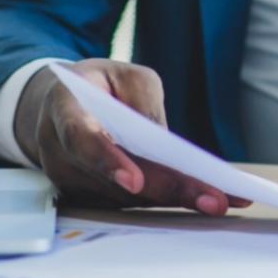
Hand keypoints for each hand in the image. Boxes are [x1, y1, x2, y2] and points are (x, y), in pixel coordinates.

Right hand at [13, 59, 249, 215]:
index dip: (107, 161)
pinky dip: (163, 200)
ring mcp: (68, 179)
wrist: (61, 104)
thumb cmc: (100, 85)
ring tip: (219, 200)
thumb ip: (144, 100)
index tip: (135, 181)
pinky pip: (126, 201)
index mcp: (65, 109)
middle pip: (115, 179)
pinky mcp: (84, 196)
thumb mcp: (126, 75)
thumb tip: (163, 140)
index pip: (82, 139)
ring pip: (124, 197)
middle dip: (166, 190)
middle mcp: (58, 151)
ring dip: (173, 199)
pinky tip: (200, 198)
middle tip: (213, 200)